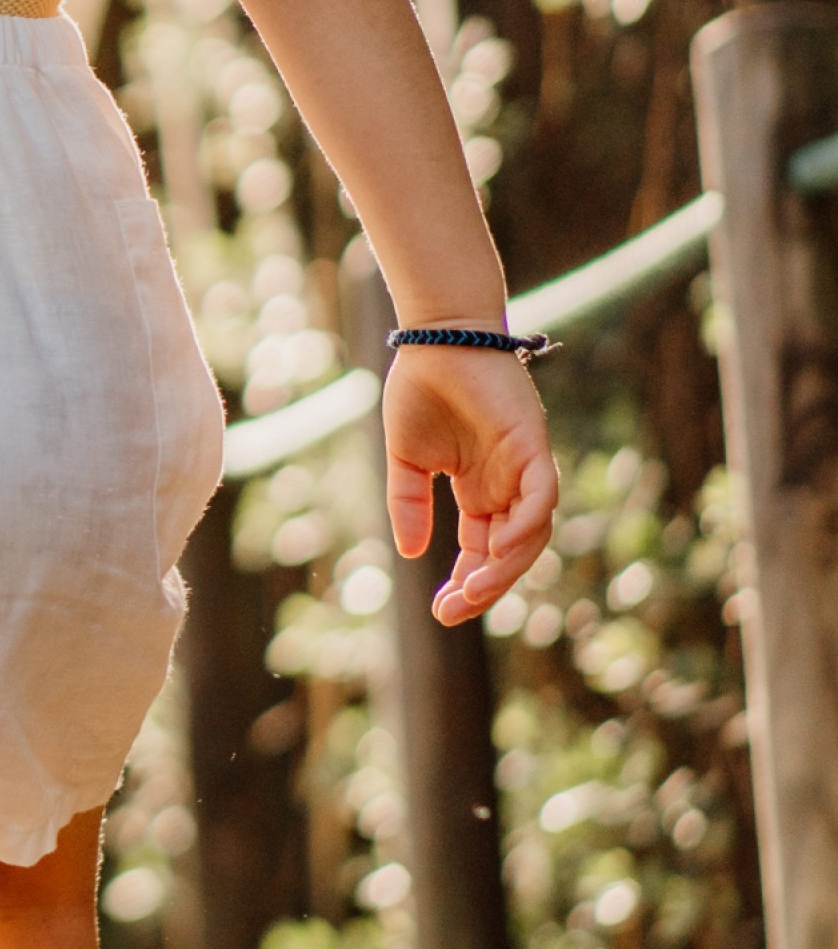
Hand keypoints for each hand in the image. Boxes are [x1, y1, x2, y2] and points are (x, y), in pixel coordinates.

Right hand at [380, 343, 557, 624]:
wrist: (437, 338)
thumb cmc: (422, 387)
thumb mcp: (406, 459)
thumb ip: (408, 504)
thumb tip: (409, 554)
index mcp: (479, 488)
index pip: (480, 549)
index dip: (466, 582)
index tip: (441, 611)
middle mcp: (506, 484)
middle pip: (508, 551)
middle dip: (485, 586)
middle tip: (454, 610)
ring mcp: (524, 467)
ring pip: (531, 533)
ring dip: (507, 566)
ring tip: (475, 591)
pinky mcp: (533, 446)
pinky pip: (542, 497)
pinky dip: (528, 526)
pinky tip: (500, 549)